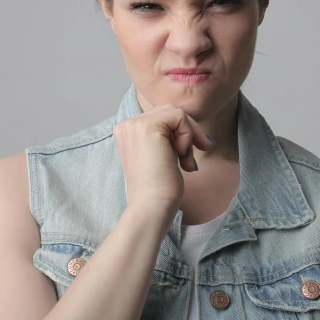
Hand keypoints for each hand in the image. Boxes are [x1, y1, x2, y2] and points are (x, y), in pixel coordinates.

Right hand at [112, 103, 215, 221]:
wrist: (151, 206)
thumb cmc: (159, 188)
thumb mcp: (161, 154)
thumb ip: (167, 137)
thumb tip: (193, 126)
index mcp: (126, 132)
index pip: (161, 118)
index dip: (180, 134)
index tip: (187, 157)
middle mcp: (127, 125)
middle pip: (169, 112)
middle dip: (188, 134)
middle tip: (191, 160)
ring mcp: (135, 124)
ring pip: (176, 113)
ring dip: (189, 136)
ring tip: (186, 161)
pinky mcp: (147, 126)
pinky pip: (180, 117)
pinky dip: (188, 136)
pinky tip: (181, 157)